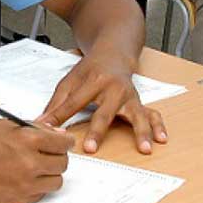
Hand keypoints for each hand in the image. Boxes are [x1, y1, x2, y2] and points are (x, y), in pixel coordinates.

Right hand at [0, 121, 71, 202]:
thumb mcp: (5, 125)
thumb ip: (35, 128)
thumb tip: (59, 134)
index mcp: (27, 139)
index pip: (63, 143)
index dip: (64, 141)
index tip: (62, 142)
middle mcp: (29, 163)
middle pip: (63, 163)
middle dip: (57, 157)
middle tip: (46, 153)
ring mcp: (24, 184)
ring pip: (56, 182)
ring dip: (49, 174)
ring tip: (33, 167)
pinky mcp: (18, 200)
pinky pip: (40, 194)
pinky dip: (36, 186)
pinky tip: (21, 177)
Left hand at [39, 52, 166, 154]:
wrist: (114, 54)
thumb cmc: (90, 70)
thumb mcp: (69, 80)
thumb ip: (56, 103)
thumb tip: (41, 123)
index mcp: (92, 81)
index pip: (73, 103)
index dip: (60, 117)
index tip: (50, 132)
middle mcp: (113, 88)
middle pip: (105, 112)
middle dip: (98, 131)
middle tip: (92, 148)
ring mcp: (129, 96)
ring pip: (137, 114)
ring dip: (141, 131)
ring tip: (144, 148)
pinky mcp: (139, 101)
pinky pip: (152, 114)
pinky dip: (157, 126)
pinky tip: (160, 138)